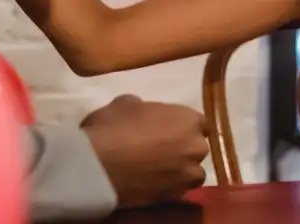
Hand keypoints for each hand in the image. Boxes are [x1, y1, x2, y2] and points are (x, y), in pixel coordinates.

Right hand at [81, 94, 209, 208]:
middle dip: (183, 148)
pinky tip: (152, 183)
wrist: (101, 165)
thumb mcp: (125, 103)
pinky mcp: (174, 196)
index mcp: (188, 119)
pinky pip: (178, 190)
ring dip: (180, 170)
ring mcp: (187, 174)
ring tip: (158, 170)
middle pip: (196, 147)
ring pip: (192, 172)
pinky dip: (169, 187)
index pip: (198, 123)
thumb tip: (141, 111)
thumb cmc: (114, 127)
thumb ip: (143, 107)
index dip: (182, 126)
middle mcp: (195, 147)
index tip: (168, 129)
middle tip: (161, 149)